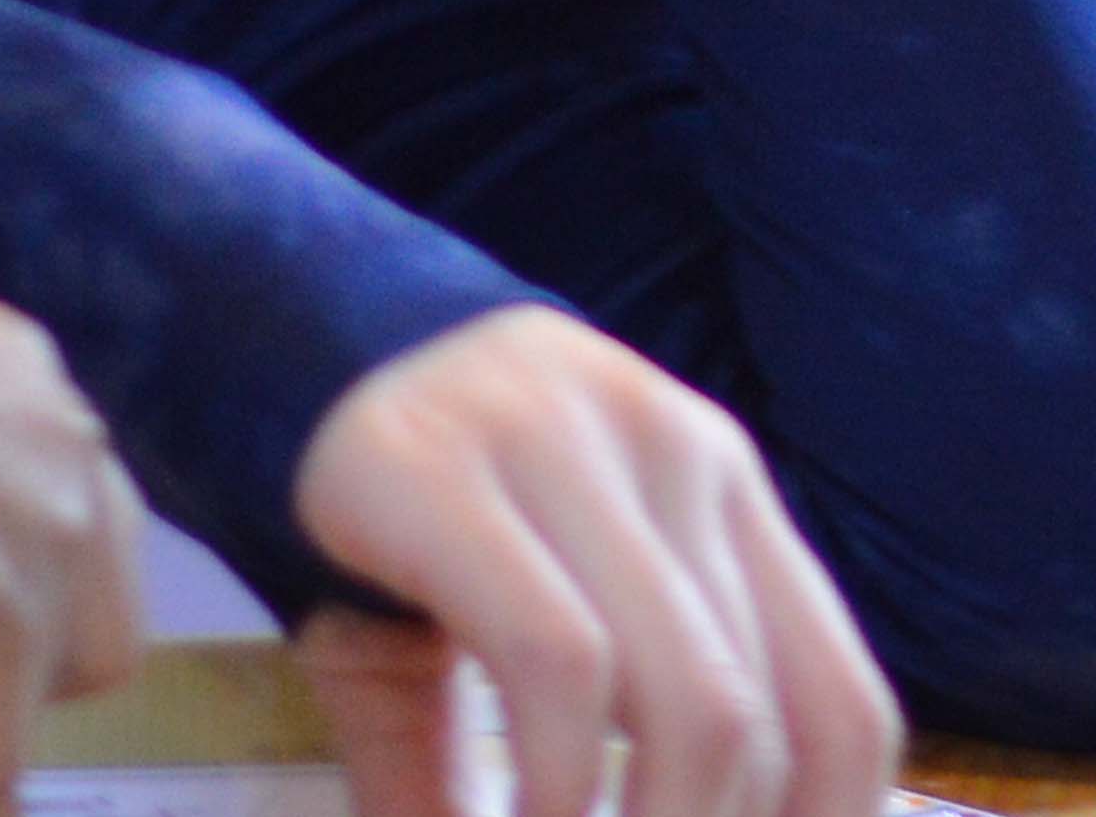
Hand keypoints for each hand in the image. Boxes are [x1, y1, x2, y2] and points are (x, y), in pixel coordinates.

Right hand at [290, 311, 895, 816]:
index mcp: (720, 483)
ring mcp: (567, 443)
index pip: (841, 702)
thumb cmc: (399, 502)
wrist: (254, 325)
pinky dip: (558, 782)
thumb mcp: (513, 611)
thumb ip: (573, 746)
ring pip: (687, 696)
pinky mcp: (444, 464)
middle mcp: (675, 445)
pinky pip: (557, 660)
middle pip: (766, 717)